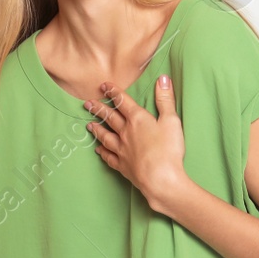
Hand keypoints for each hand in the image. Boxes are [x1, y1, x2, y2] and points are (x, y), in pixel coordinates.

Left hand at [85, 75, 192, 215]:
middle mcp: (125, 133)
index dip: (113, 92)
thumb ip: (165, 99)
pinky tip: (98, 150)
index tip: (103, 86)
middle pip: (109, 118)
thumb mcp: (171, 120)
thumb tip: (162, 78)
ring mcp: (121, 150)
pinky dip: (102, 152)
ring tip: (89, 124)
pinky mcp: (122, 165)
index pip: (123, 101)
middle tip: (87, 103)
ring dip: (97, 129)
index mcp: (137, 120)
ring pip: (105, 136)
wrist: (160, 179)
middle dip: (98, 109)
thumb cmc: (168, 149)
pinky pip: (109, 157)